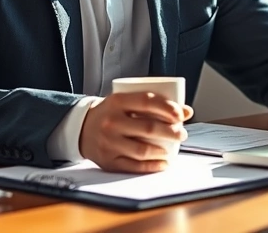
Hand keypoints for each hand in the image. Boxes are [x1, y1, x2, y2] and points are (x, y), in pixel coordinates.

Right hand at [79, 92, 193, 172]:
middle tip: (182, 133)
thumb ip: (154, 104)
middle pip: (148, 127)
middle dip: (171, 132)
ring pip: (142, 149)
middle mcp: (112, 122)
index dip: (168, 108)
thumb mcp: (126, 101)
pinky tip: (163, 163)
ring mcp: (109, 143)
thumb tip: (186, 111)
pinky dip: (152, 166)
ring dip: (163, 150)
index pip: (147, 101)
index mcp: (117, 101)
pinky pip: (134, 166)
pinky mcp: (108, 161)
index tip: (180, 114)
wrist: (81, 129)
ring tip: (173, 148)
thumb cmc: (110, 113)